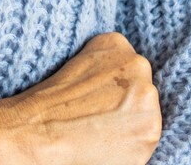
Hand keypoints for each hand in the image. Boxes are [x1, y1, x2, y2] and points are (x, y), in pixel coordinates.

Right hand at [0, 32, 160, 164]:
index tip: (97, 98)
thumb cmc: (52, 100)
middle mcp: (138, 64)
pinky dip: (132, 146)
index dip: (114, 87)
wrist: (40, 130)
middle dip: (126, 104)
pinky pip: (146, 139)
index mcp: (117, 43)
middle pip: (141, 88)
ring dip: (131, 124)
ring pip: (147, 114)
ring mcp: (147, 97)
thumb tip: (119, 84)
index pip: (129, 66)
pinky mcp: (150, 131)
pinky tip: (109, 144)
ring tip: (101, 130)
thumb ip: (106, 67)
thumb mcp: (77, 63)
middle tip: (98, 117)